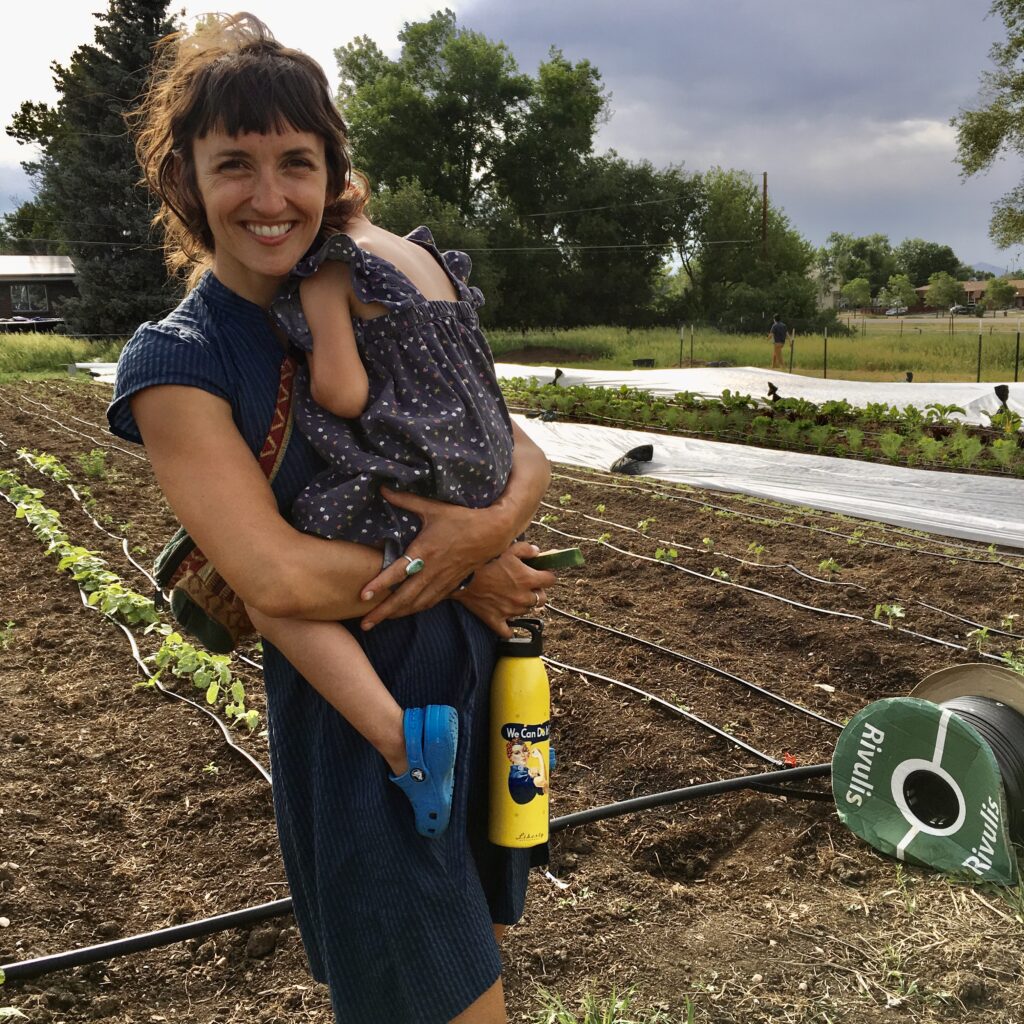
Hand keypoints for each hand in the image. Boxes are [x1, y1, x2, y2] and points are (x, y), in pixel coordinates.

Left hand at [358, 487, 518, 628]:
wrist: (493, 533)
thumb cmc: (462, 519)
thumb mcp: (433, 508)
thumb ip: (406, 500)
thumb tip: (383, 488)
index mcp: (425, 551)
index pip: (398, 572)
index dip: (380, 585)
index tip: (363, 596)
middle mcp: (432, 570)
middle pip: (404, 597)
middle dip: (383, 612)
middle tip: (365, 624)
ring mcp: (443, 580)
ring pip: (417, 604)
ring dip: (397, 614)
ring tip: (379, 622)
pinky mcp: (451, 585)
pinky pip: (430, 602)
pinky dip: (415, 609)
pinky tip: (405, 613)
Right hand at [450, 542, 556, 636]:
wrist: (462, 577)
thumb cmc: (485, 561)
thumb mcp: (508, 549)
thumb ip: (526, 549)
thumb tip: (537, 552)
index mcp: (527, 579)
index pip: (550, 580)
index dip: (546, 575)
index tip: (541, 573)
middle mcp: (522, 597)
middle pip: (541, 599)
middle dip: (537, 591)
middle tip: (527, 585)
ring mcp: (510, 611)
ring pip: (526, 611)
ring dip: (523, 604)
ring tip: (512, 595)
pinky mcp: (496, 620)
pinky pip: (507, 631)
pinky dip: (509, 629)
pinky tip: (507, 621)